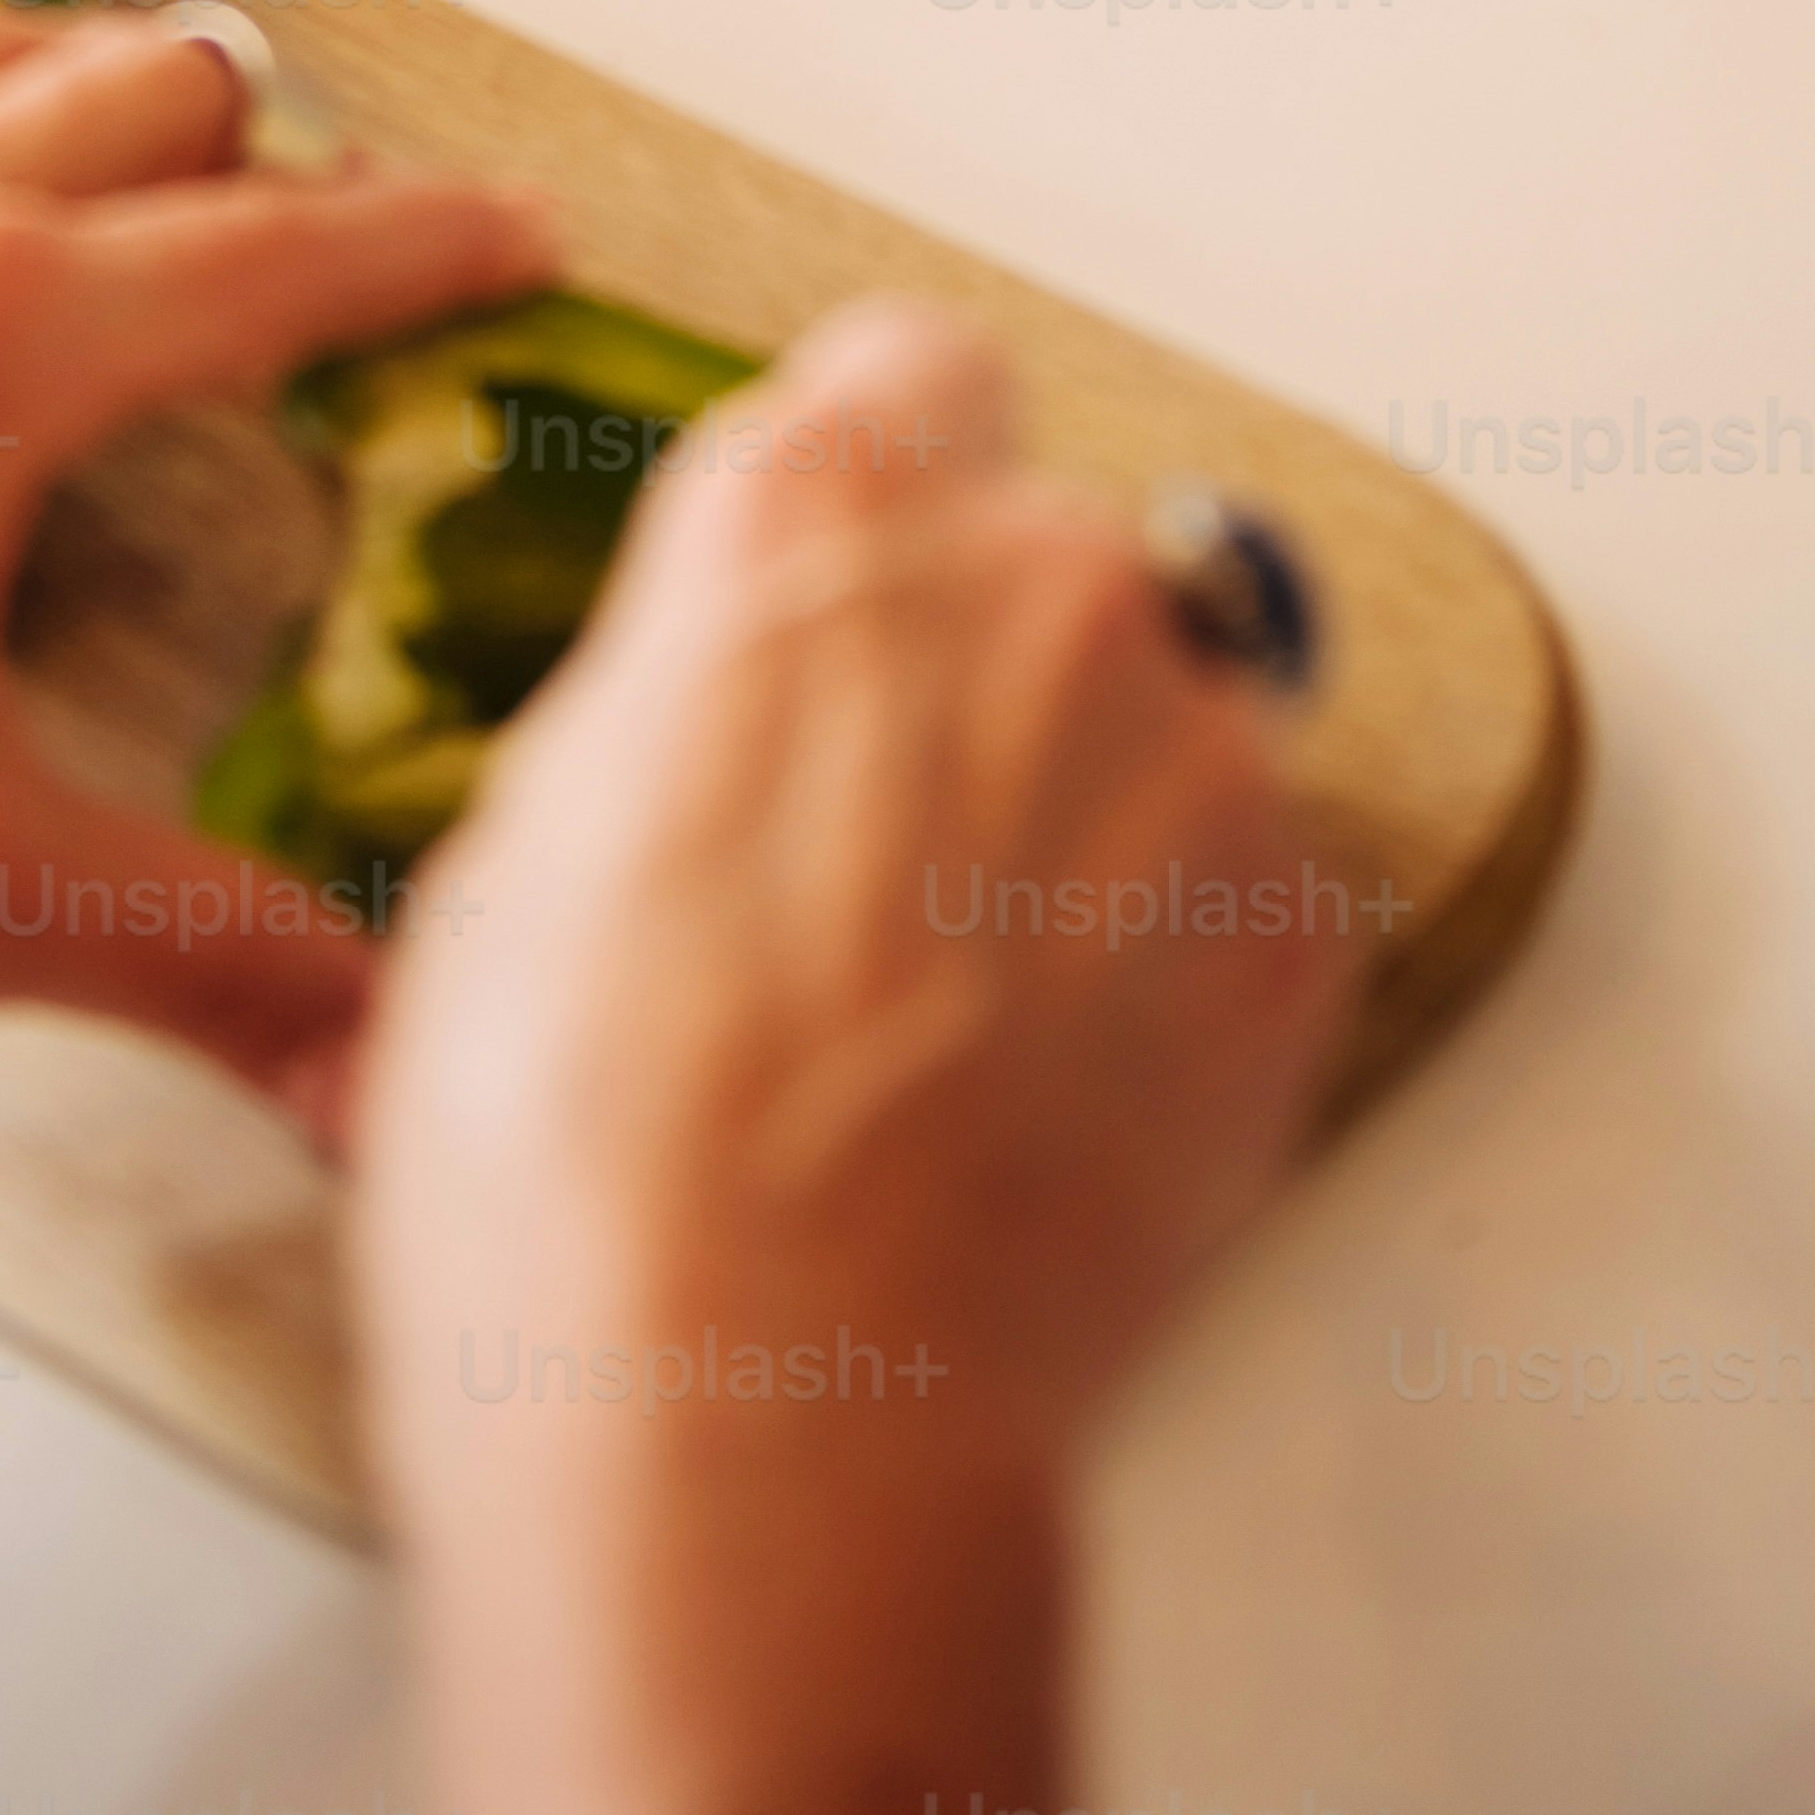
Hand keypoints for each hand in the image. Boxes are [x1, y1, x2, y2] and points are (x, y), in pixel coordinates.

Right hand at [350, 304, 1354, 1814]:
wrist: (756, 1444)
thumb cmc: (582, 1180)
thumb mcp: (516, 863)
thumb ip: (673, 714)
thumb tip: (718, 731)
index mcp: (807, 522)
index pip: (911, 370)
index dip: (879, 485)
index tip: (855, 576)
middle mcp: (1031, 589)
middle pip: (1046, 559)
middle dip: (981, 677)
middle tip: (873, 866)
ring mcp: (1194, 764)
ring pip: (1158, 731)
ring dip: (1087, 830)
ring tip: (953, 1025)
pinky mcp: (1297, 948)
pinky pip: (1241, 900)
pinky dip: (1171, 977)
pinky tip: (1043, 1103)